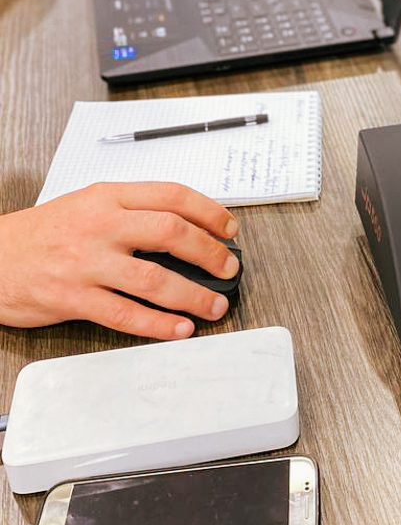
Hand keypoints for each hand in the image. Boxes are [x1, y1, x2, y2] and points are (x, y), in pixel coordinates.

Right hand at [0, 182, 240, 339]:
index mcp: (109, 197)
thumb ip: (134, 213)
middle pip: (171, 233)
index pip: (173, 196)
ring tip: (213, 306)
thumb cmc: (45, 233)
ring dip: (192, 295)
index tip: (230, 230)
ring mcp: (87, 263)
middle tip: (228, 269)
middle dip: (209, 253)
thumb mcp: (90, 205)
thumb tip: (189, 232)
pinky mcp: (73, 299)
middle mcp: (101, 226)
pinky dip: (157, 324)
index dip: (210, 212)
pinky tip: (178, 329)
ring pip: (153, 278)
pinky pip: (125, 314)